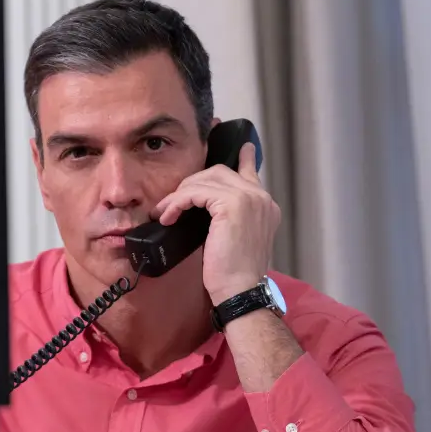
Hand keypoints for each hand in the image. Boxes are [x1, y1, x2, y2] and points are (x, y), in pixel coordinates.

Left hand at [151, 142, 279, 304]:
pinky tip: (168, 217)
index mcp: (264, 204)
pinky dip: (177, 202)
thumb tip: (200, 207)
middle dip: (190, 184)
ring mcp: (249, 198)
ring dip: (179, 196)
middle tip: (171, 203)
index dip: (239, 156)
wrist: (240, 291)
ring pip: (204, 180)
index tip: (232, 140)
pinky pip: (196, 192)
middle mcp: (261, 197)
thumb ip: (223, 216)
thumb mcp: (229, 238)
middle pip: (218, 171)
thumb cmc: (232, 272)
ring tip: (165, 213)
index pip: (248, 170)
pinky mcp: (233, 204)